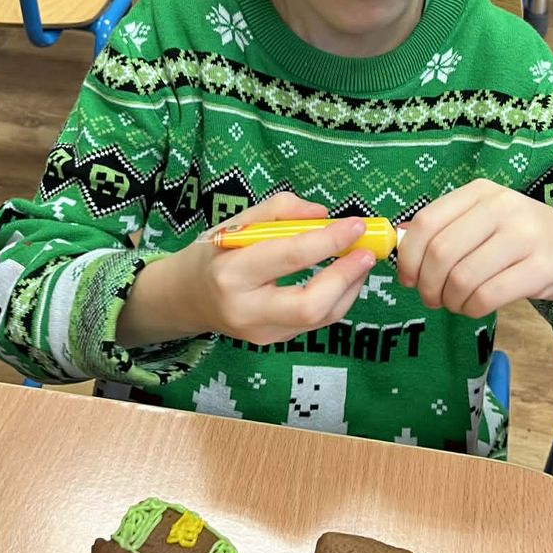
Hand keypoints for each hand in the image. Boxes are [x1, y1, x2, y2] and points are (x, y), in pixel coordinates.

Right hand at [118, 192, 374, 348]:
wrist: (185, 298)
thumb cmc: (213, 254)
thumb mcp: (236, 223)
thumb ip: (279, 210)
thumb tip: (322, 214)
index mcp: (231, 273)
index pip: (288, 257)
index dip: (328, 240)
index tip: (355, 224)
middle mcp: (245, 310)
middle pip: (309, 305)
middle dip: (345, 277)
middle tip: (367, 251)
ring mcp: (261, 333)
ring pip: (319, 318)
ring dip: (349, 287)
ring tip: (361, 259)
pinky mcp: (274, 341)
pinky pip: (316, 322)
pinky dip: (338, 297)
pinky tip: (345, 276)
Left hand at [396, 178, 552, 353]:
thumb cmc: (520, 238)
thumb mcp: (484, 221)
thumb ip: (446, 228)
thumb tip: (397, 243)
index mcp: (481, 191)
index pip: (427, 222)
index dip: (408, 257)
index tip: (406, 280)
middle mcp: (502, 206)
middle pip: (441, 252)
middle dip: (428, 285)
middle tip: (432, 299)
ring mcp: (525, 235)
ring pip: (463, 278)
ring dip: (451, 301)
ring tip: (456, 303)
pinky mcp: (541, 267)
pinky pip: (488, 296)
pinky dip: (472, 309)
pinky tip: (475, 308)